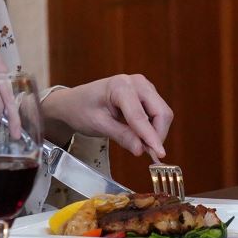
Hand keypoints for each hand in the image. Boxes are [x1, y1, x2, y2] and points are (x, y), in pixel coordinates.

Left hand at [45, 74, 174, 158]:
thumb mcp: (98, 125)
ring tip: (141, 145)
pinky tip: (141, 136)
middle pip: (161, 111)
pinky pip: (157, 112)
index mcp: (120, 86)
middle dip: (158, 134)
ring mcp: (144, 87)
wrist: (75, 101)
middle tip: (149, 153)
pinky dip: (153, 127)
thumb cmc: (82, 109)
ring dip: (156, 132)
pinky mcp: (146, 94)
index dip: (151, 137)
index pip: (140, 116)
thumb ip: (121, 136)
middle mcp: (137, 83)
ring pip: (162, 113)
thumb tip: (141, 149)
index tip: (160, 154)